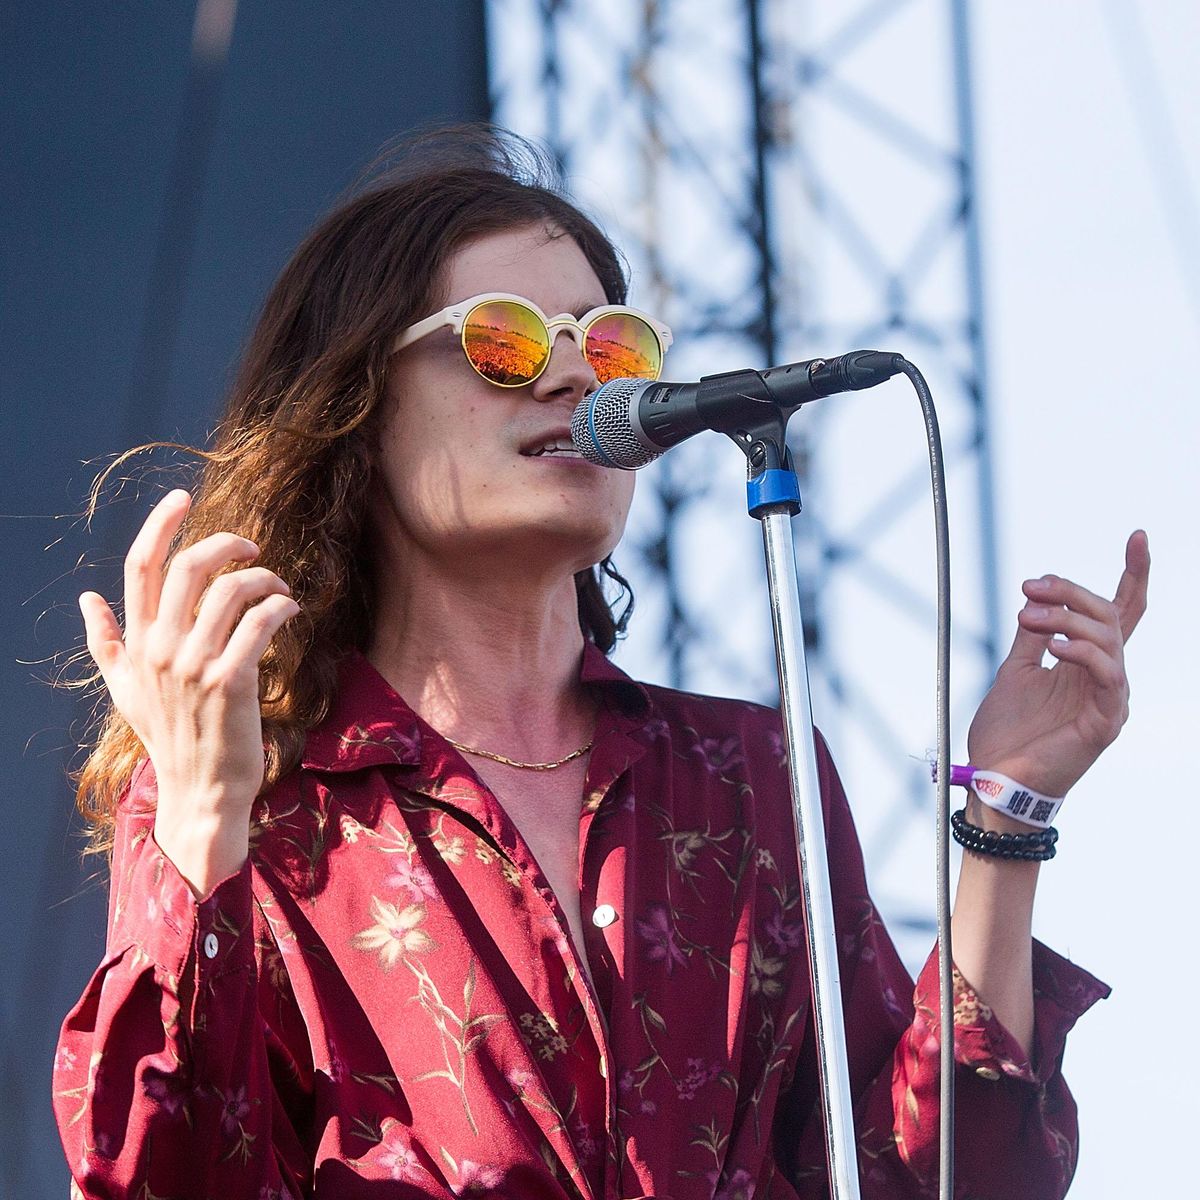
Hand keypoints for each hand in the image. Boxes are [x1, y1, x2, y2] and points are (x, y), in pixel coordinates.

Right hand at [79, 489, 299, 886]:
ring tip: (279, 588)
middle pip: (187, 566)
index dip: (159, 524)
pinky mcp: (230, 681)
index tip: (181, 497)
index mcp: (136, 643)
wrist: (200, 790)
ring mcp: (194, 665)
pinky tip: (290, 609)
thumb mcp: (125, 690)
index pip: (139, 567)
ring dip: (264, 578)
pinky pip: (259, 622)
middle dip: (225, 543)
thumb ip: (106, 642)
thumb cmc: (169, 737)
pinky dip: (280, 605)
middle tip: (252, 548)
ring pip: (230, 590)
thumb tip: (86, 598)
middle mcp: (159, 648)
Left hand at [966, 530, 1149, 797]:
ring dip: (1066, 617)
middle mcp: (1105, 676)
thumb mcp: (1015, 671)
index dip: (1134, 574)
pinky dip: (1082, 651)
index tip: (1138, 536)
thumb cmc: (1007, 733)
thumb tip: (1035, 599)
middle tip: (1028, 587)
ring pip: (1108, 637)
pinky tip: (1053, 645)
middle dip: (1069, 592)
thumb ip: (1032, 636)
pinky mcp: (1106, 721)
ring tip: (1028, 616)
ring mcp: (1110, 698)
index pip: (1119, 612)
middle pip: (1109, 615)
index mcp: (1085, 662)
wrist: (995, 779)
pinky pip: (1108, 673)